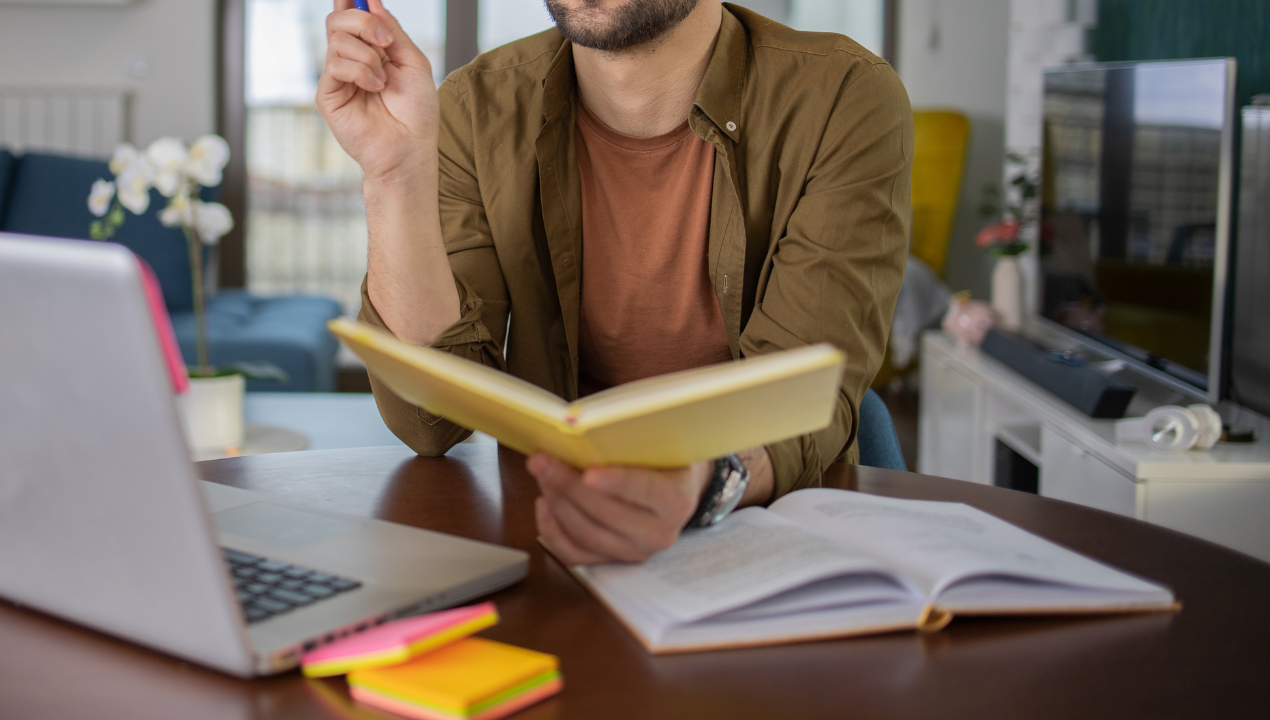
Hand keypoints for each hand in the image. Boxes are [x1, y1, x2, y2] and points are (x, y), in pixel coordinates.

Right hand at [317, 0, 438, 182]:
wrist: (410, 149)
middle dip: (364, 22)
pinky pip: (335, 64)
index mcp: (371, 50)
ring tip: (383, 81)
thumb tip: (372, 2)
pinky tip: (375, 88)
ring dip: (368, 55)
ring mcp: (338, 77)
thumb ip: (393, 32)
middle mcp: (351, 59)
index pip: (352, 16)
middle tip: (386, 42)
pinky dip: (360, 71)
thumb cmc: (416, 113)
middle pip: (339, 19)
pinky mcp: (328, 94)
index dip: (352, 1)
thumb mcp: (413, 63)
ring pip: (337, 39)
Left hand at [528, 453, 711, 564]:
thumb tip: (585, 428)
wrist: (673, 487)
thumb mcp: (658, 441)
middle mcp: (658, 532)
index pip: (646, 490)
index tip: (588, 472)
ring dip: (557, 502)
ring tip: (541, 474)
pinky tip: (544, 503)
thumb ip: (631, 437)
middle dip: (568, 485)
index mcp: (676, 500)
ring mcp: (634, 551)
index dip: (616, 482)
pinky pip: (574, 553)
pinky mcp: (611, 560)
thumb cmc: (660, 457)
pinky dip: (552, 530)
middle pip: (607, 513)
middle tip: (542, 461)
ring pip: (586, 534)